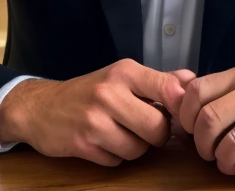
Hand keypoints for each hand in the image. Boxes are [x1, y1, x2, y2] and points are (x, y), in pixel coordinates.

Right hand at [0, 59, 194, 165]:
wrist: (41, 107)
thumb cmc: (90, 91)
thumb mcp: (123, 76)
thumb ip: (159, 80)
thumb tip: (193, 81)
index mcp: (125, 72)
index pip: (168, 89)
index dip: (180, 107)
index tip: (177, 113)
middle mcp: (110, 93)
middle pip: (158, 128)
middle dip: (156, 135)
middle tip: (145, 128)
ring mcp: (95, 120)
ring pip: (139, 149)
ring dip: (135, 148)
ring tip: (121, 133)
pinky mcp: (83, 145)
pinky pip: (117, 161)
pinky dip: (115, 157)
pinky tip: (104, 143)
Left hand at [179, 65, 234, 182]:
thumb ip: (222, 88)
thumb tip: (182, 100)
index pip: (197, 91)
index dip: (185, 114)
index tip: (190, 127)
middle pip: (208, 121)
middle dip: (201, 144)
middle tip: (207, 151)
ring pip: (228, 147)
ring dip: (222, 163)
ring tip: (227, 163)